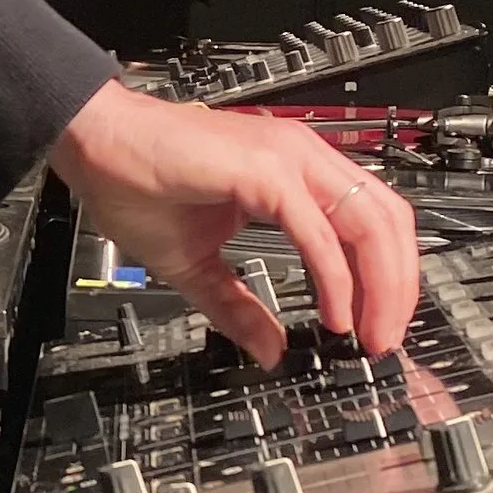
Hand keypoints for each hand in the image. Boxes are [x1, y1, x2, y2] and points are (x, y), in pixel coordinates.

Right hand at [48, 82, 418, 362]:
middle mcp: (302, 158)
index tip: (377, 326)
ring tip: (369, 332)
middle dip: (398, 288)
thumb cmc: (137, 180)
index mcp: (295, 173)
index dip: (388, 277)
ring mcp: (287, 159)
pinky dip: (333, 276)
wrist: (94, 143)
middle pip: (388, 222)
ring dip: (379, 285)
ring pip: (368, 222)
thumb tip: (269, 349)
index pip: (371, 221)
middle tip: (386, 340)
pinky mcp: (263, 172)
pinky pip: (316, 230)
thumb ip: (237, 305)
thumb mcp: (196, 263)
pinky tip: (333, 312)